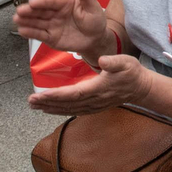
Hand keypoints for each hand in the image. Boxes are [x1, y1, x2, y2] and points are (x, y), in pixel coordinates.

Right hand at [13, 0, 106, 56]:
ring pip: (37, 22)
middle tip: (19, 11)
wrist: (96, 40)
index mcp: (65, 3)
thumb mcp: (94, 8)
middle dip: (30, 11)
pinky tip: (22, 30)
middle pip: (41, 11)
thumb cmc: (95, 21)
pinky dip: (31, 33)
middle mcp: (56, 13)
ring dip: (26, 21)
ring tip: (16, 20)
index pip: (52, 1)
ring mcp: (52, 25)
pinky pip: (40, 35)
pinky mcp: (50, 37)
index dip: (42, 1)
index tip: (32, 2)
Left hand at [28, 53, 151, 115]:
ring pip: (68, 109)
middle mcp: (93, 100)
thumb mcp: (126, 62)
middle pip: (66, 104)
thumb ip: (114, 62)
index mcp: (98, 88)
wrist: (141, 88)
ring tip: (34, 106)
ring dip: (50, 108)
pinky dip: (59, 111)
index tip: (40, 95)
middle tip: (30, 102)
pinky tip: (49, 109)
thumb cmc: (132, 73)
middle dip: (47, 103)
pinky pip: (73, 111)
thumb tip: (102, 60)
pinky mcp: (93, 108)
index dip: (56, 95)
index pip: (73, 93)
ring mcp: (93, 106)